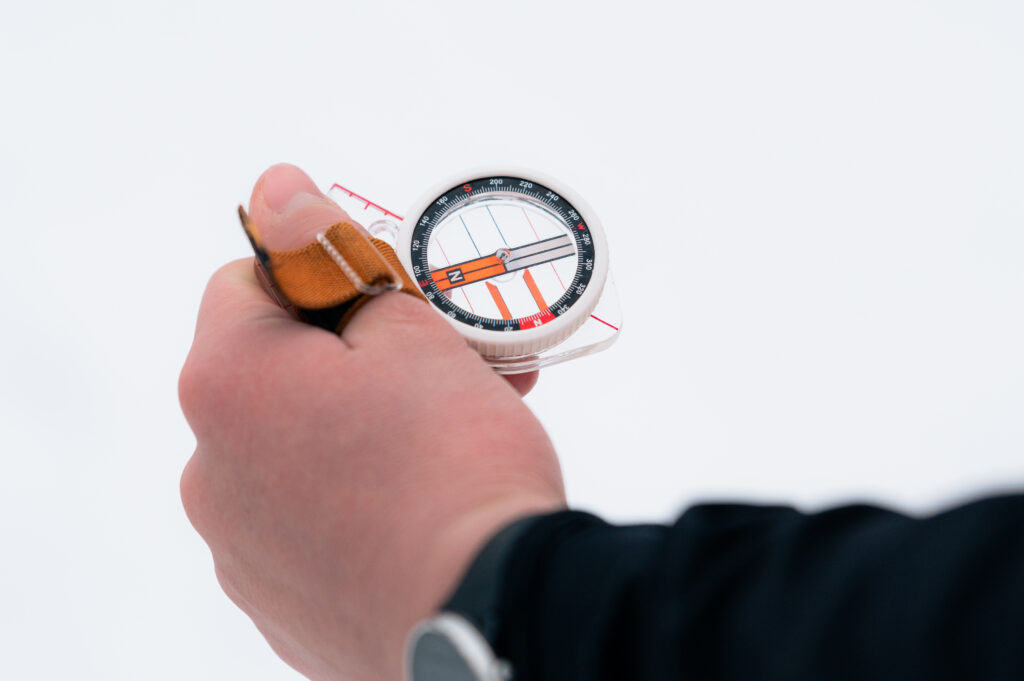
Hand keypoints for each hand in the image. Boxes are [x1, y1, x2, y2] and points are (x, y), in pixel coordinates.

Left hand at [179, 164, 565, 679]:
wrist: (492, 615)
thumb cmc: (454, 465)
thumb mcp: (407, 333)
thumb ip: (329, 254)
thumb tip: (275, 186)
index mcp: (226, 385)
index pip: (247, 281)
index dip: (323, 273)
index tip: (389, 295)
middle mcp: (210, 469)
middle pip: (275, 372)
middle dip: (352, 355)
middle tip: (436, 363)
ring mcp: (240, 547)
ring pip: (296, 448)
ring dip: (358, 426)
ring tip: (448, 431)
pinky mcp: (279, 601)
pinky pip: (308, 520)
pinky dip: (354, 497)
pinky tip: (420, 497)